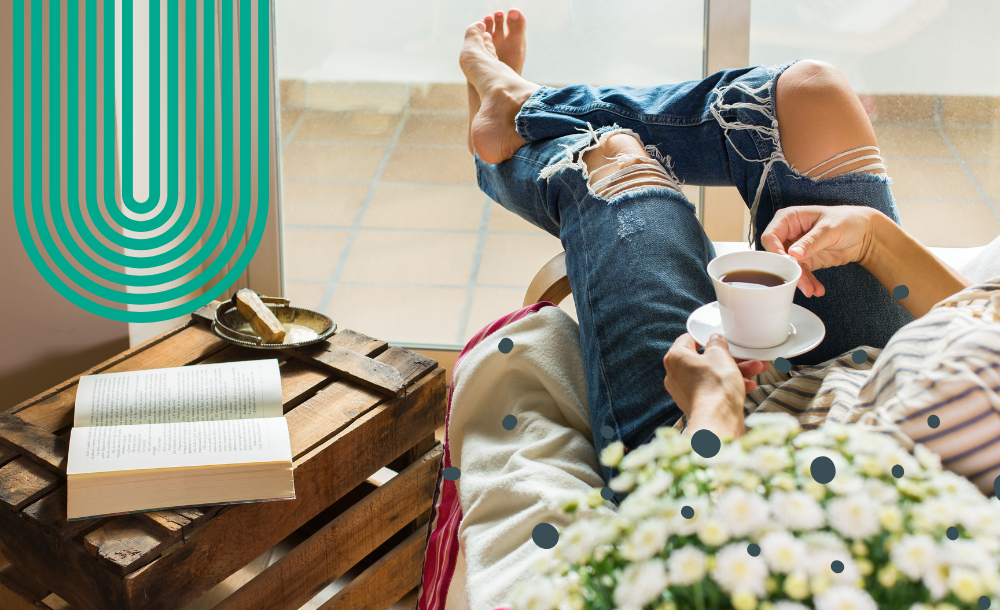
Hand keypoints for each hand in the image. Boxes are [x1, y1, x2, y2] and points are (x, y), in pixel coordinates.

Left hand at [663, 334, 766, 437]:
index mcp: (675, 358)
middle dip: (729, 357)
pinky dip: (728, 386)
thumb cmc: (715, 386)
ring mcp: (684, 391)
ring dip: (734, 371)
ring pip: (711, 375)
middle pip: (704, 359)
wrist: (718, 421)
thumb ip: (717, 344)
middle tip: (745, 356)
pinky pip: (712, 389)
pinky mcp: (695, 404)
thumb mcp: (720, 355)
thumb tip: (715, 341)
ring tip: (755, 369)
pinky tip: (748, 385)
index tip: (720, 339)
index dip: (706, 337)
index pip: (688, 339)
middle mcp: (675, 375)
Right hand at [760, 205, 878, 297]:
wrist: (865, 234)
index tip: (786, 262)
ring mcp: (796, 248)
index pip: (771, 236)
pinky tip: (817, 289)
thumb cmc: (847, 220)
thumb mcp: (829, 229)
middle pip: (778, 255)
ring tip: (811, 290)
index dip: (774, 251)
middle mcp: (789, 233)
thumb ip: (811, 241)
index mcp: (789, 218)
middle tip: (798, 281)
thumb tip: (793, 253)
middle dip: (788, 270)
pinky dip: (808, 283)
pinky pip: (801, 274)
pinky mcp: (805, 261)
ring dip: (800, 280)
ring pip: (789, 268)